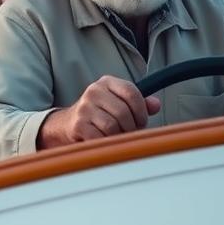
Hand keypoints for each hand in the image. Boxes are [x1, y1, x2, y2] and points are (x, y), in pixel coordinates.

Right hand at [37, 75, 160, 148]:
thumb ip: (139, 103)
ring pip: (113, 126)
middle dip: (131, 127)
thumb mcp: (118, 103)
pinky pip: (101, 137)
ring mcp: (84, 107)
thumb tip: (156, 105)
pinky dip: (106, 143)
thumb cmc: (99, 114)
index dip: (141, 111)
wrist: (67, 124)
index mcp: (106, 82)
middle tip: (128, 133)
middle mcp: (94, 91)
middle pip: (123, 112)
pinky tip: (104, 141)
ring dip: (118, 136)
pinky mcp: (78, 124)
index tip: (141, 121)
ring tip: (116, 137)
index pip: (131, 92)